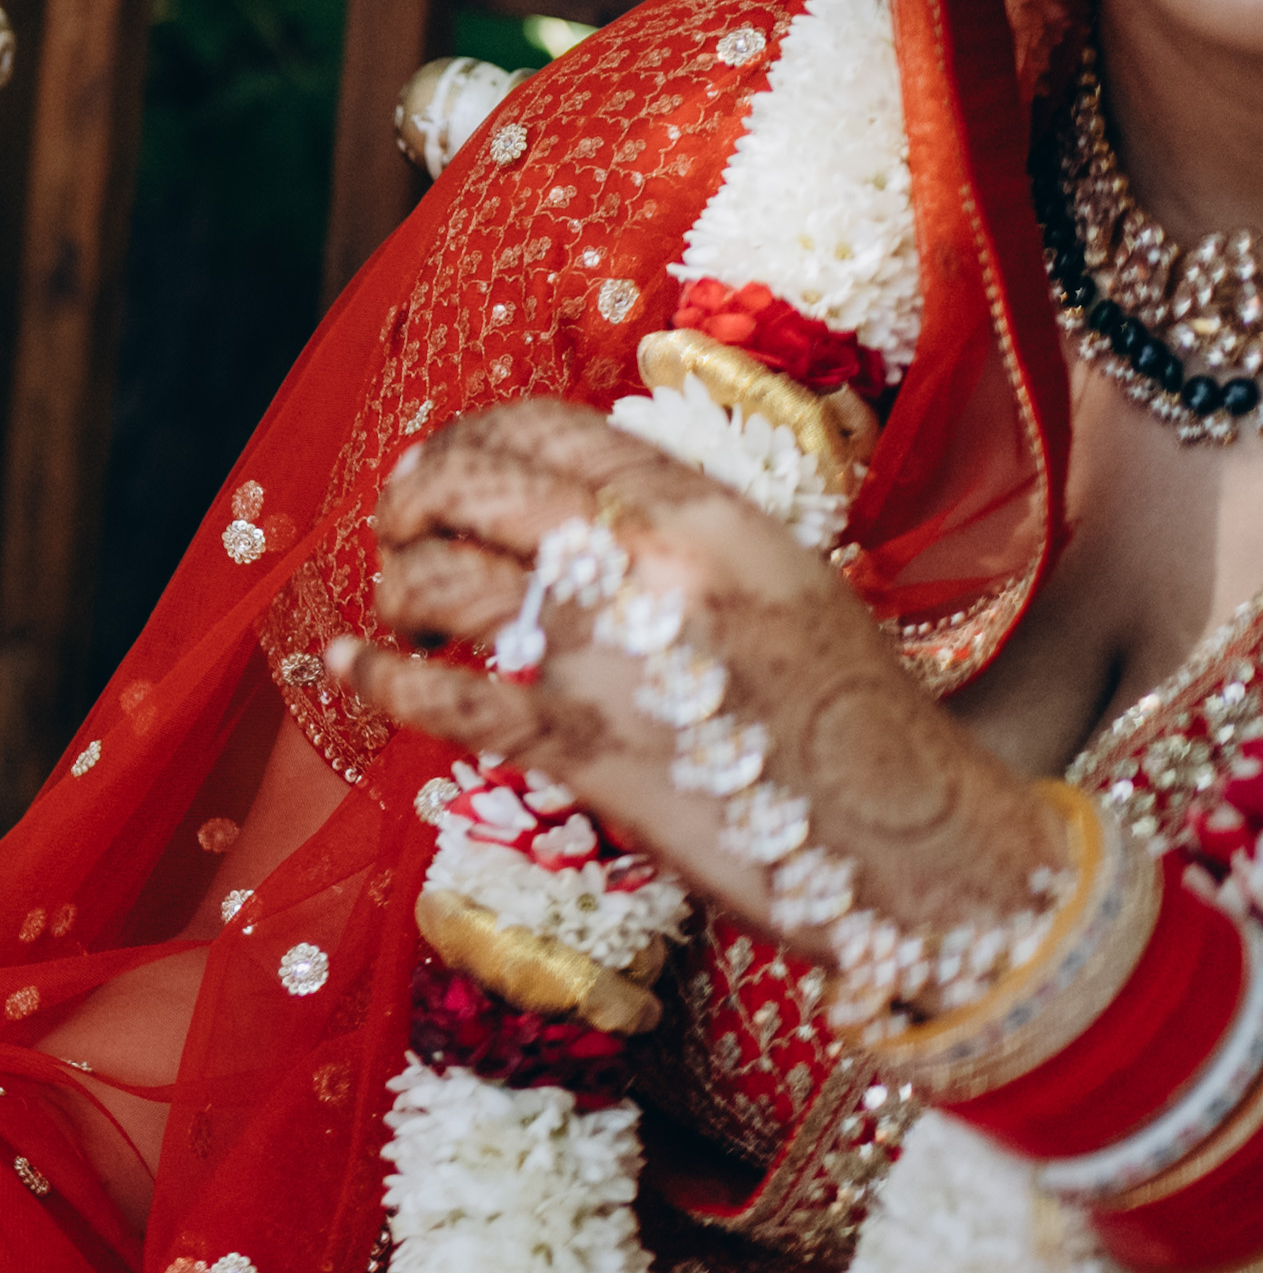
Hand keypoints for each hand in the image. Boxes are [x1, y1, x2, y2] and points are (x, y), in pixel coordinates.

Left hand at [336, 396, 1063, 956]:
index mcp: (706, 513)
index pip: (550, 428)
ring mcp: (612, 655)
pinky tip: (354, 665)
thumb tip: (558, 512)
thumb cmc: (852, 718)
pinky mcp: (584, 748)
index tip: (442, 463)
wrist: (917, 844)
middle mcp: (652, 565)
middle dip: (413, 496)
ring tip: (400, 611)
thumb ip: (672, 534)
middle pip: (475, 484)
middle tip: (399, 526)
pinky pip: (444, 697)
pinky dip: (379, 677)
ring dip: (399, 589)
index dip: (473, 436)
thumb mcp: (777, 580)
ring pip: (444, 581)